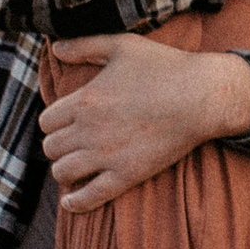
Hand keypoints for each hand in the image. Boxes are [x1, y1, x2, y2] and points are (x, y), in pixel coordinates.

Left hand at [41, 33, 249, 209]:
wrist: (203, 96)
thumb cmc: (166, 67)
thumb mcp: (122, 45)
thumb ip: (84, 45)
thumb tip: (55, 48)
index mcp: (85, 100)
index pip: (46, 121)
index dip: (54, 123)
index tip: (67, 123)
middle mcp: (89, 130)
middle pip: (50, 148)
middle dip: (58, 146)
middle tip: (72, 144)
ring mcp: (107, 155)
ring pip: (63, 172)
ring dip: (65, 170)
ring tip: (75, 167)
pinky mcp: (127, 174)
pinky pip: (91, 196)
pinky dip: (76, 202)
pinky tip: (70, 202)